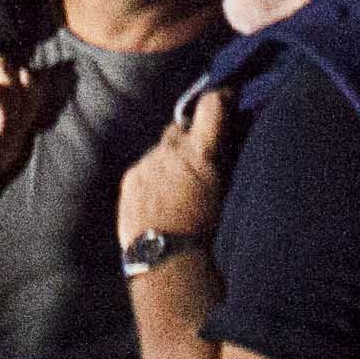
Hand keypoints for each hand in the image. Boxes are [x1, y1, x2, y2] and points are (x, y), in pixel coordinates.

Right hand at [0, 31, 62, 210]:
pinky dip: (4, 113)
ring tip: (4, 126)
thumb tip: (26, 70)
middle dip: (18, 89)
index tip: (4, 92)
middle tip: (12, 119)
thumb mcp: (19, 122)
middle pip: (3, 60)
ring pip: (2, 68)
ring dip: (12, 101)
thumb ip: (25, 96)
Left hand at [116, 78, 233, 261]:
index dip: (220, 98)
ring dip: (170, 159)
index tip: (227, 98)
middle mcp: (170, 151)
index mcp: (199, 153)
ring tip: (178, 186)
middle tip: (198, 157)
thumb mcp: (226, 192)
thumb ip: (225, 160)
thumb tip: (231, 140)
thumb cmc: (206, 231)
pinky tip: (160, 198)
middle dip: (190, 137)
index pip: (211, 105)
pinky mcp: (129, 178)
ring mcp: (146, 163)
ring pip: (161, 150)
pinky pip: (144, 168)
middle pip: (180, 127)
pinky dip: (153, 176)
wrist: (167, 260)